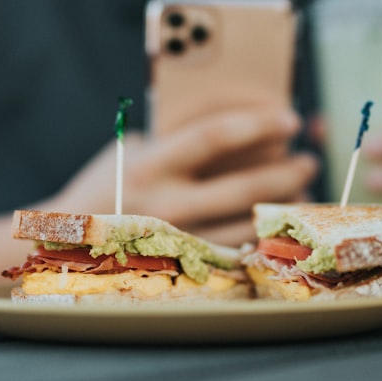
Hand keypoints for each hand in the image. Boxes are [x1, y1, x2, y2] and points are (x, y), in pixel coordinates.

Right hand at [42, 109, 318, 245]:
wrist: (72, 240)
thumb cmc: (110, 182)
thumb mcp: (134, 148)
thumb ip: (177, 136)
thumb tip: (242, 124)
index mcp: (149, 165)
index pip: (214, 137)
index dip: (257, 124)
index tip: (289, 117)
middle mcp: (164, 204)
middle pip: (242, 184)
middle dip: (285, 170)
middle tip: (309, 158)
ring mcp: (176, 239)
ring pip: (246, 221)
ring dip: (283, 203)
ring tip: (304, 187)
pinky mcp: (185, 263)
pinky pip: (237, 247)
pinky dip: (264, 230)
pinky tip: (280, 217)